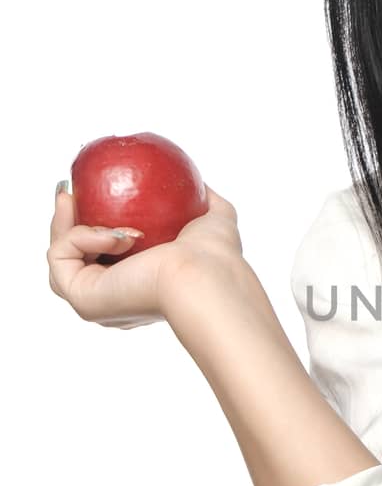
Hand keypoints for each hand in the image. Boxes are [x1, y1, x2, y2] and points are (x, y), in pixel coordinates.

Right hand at [47, 181, 243, 328]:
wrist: (203, 276)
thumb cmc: (215, 254)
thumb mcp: (212, 217)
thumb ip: (204, 201)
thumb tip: (197, 183)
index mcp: (140, 282)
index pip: (104, 252)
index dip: (91, 221)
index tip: (88, 191)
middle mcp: (115, 296)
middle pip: (75, 257)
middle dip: (65, 223)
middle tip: (68, 192)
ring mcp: (96, 302)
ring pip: (61, 259)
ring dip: (64, 226)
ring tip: (69, 198)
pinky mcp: (84, 299)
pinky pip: (62, 258)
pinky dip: (79, 237)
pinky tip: (110, 230)